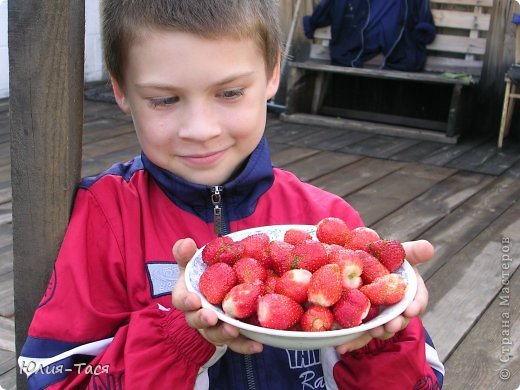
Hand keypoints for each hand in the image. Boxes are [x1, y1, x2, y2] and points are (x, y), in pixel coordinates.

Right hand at [171, 238, 262, 354]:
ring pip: (216, 334)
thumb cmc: (203, 275)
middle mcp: (198, 314)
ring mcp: (214, 327)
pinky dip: (246, 346)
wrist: (216, 291)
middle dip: (203, 320)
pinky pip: (237, 344)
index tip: (194, 299)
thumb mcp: (193, 263)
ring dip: (224, 334)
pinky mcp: (231, 335)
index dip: (186, 301)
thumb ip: (186, 253)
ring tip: (235, 330)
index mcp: (188, 296)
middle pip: (197, 321)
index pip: (182, 300)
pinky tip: (258, 345)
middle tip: (211, 317)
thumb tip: (186, 242)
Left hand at [335, 239, 433, 354]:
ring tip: (371, 333)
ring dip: (376, 333)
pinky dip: (351, 342)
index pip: (418, 300)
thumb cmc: (388, 259)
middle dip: (396, 323)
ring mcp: (380, 317)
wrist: (365, 264)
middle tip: (390, 326)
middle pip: (400, 319)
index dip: (415, 305)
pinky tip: (341, 348)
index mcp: (409, 292)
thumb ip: (413, 251)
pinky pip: (359, 334)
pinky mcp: (364, 323)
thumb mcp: (401, 253)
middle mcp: (397, 308)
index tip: (411, 309)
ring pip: (381, 329)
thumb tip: (429, 247)